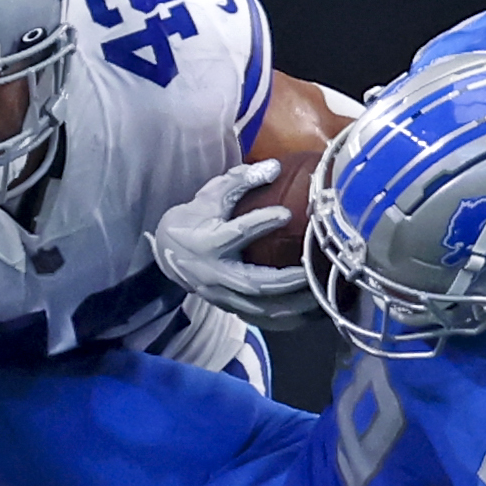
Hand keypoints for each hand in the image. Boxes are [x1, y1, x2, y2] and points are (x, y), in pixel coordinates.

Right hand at [149, 161, 316, 327]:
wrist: (168, 252)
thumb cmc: (194, 219)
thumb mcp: (210, 195)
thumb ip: (240, 182)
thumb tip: (275, 167)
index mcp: (206, 242)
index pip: (236, 234)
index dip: (260, 223)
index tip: (286, 214)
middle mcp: (212, 273)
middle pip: (253, 283)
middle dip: (285, 279)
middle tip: (312, 269)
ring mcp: (219, 295)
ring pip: (259, 308)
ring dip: (290, 305)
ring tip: (318, 295)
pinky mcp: (227, 306)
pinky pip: (259, 318)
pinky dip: (283, 318)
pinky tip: (306, 312)